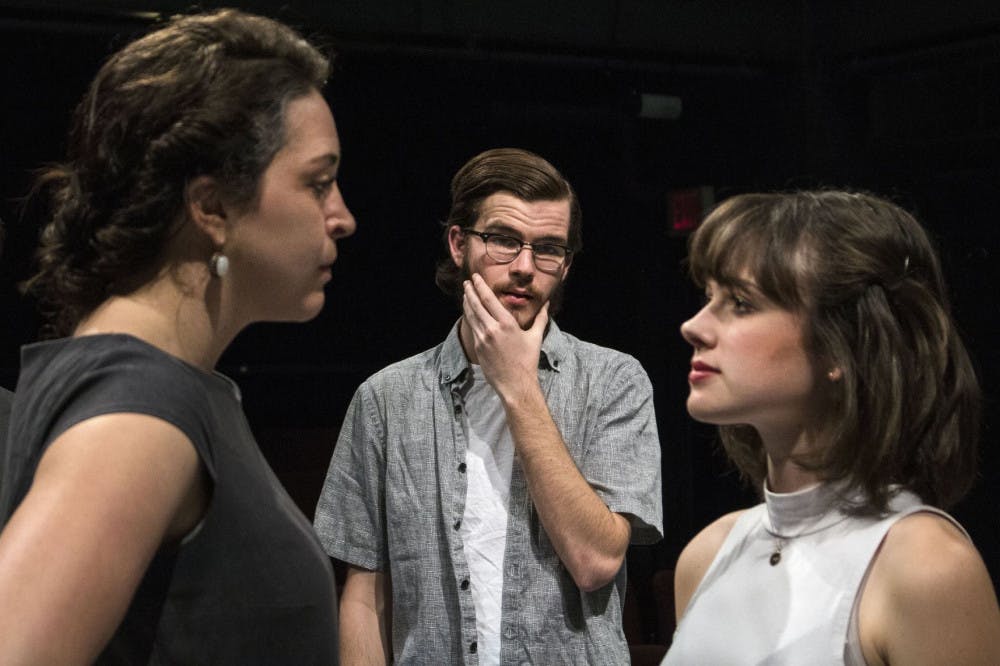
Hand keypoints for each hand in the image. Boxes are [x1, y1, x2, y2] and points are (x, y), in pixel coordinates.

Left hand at [462, 273, 547, 397]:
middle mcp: (492, 329)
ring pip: (471, 315)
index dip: (480, 286)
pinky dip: (469, 317)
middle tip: (467, 282)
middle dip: (470, 291)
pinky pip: (472, 327)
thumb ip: (541, 318)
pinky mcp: (478, 347)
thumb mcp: (535, 337)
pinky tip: (469, 312)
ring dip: (467, 303)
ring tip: (465, 294)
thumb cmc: (527, 361)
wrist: (515, 384)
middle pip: (476, 305)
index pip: (489, 299)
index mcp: (507, 324)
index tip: (475, 278)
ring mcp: (483, 339)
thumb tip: (548, 304)